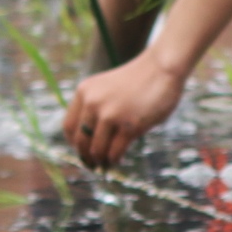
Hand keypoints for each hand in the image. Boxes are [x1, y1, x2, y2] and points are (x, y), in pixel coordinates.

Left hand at [64, 48, 185, 166]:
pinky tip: (118, 159)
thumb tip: (90, 144)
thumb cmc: (138, 80)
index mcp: (85, 91)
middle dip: (87, 157)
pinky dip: (115, 159)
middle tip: (94, 165)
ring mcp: (111, 114)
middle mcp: (93, 103)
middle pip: (81, 141)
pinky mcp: (129, 126)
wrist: (162, 67)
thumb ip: (96, 109)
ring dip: (101, 161)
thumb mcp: (107, 89)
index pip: (69, 127)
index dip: (74, 143)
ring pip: (97, 149)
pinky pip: (115, 152)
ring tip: (107, 164)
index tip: (83, 151)